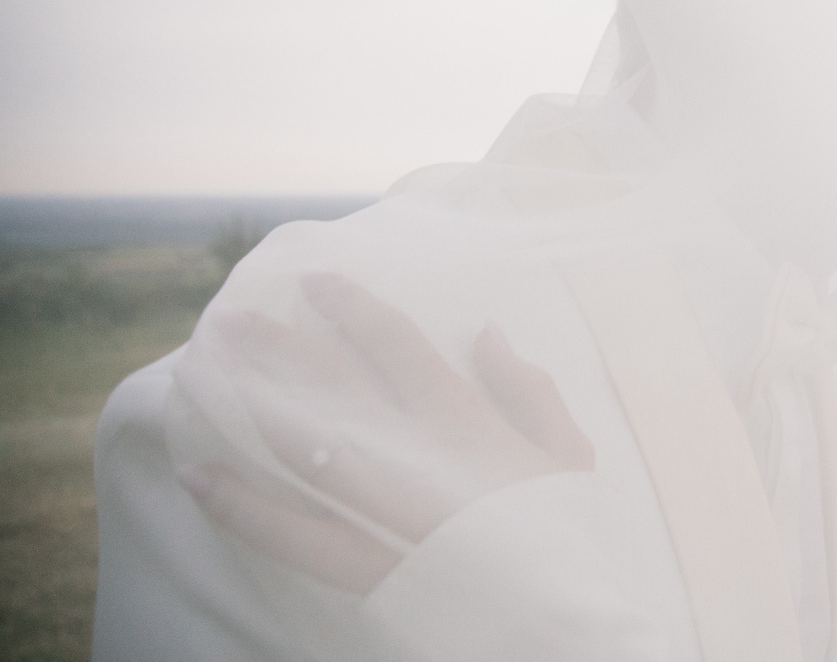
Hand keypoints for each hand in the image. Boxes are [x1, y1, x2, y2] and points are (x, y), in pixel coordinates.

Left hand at [179, 273, 593, 594]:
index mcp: (469, 426)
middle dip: (279, 348)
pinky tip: (198, 475)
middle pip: (335, 390)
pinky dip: (239, 506)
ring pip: (302, 451)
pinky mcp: (365, 572)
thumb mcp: (568, 456)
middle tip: (231, 318)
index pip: (400, 348)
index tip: (314, 280)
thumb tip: (486, 330)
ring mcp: (387, 518)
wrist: (559, 626)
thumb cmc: (566, 540)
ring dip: (247, 407)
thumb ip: (529, 389)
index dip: (354, 308)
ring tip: (201, 375)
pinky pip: (290, 536)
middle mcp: (420, 463)